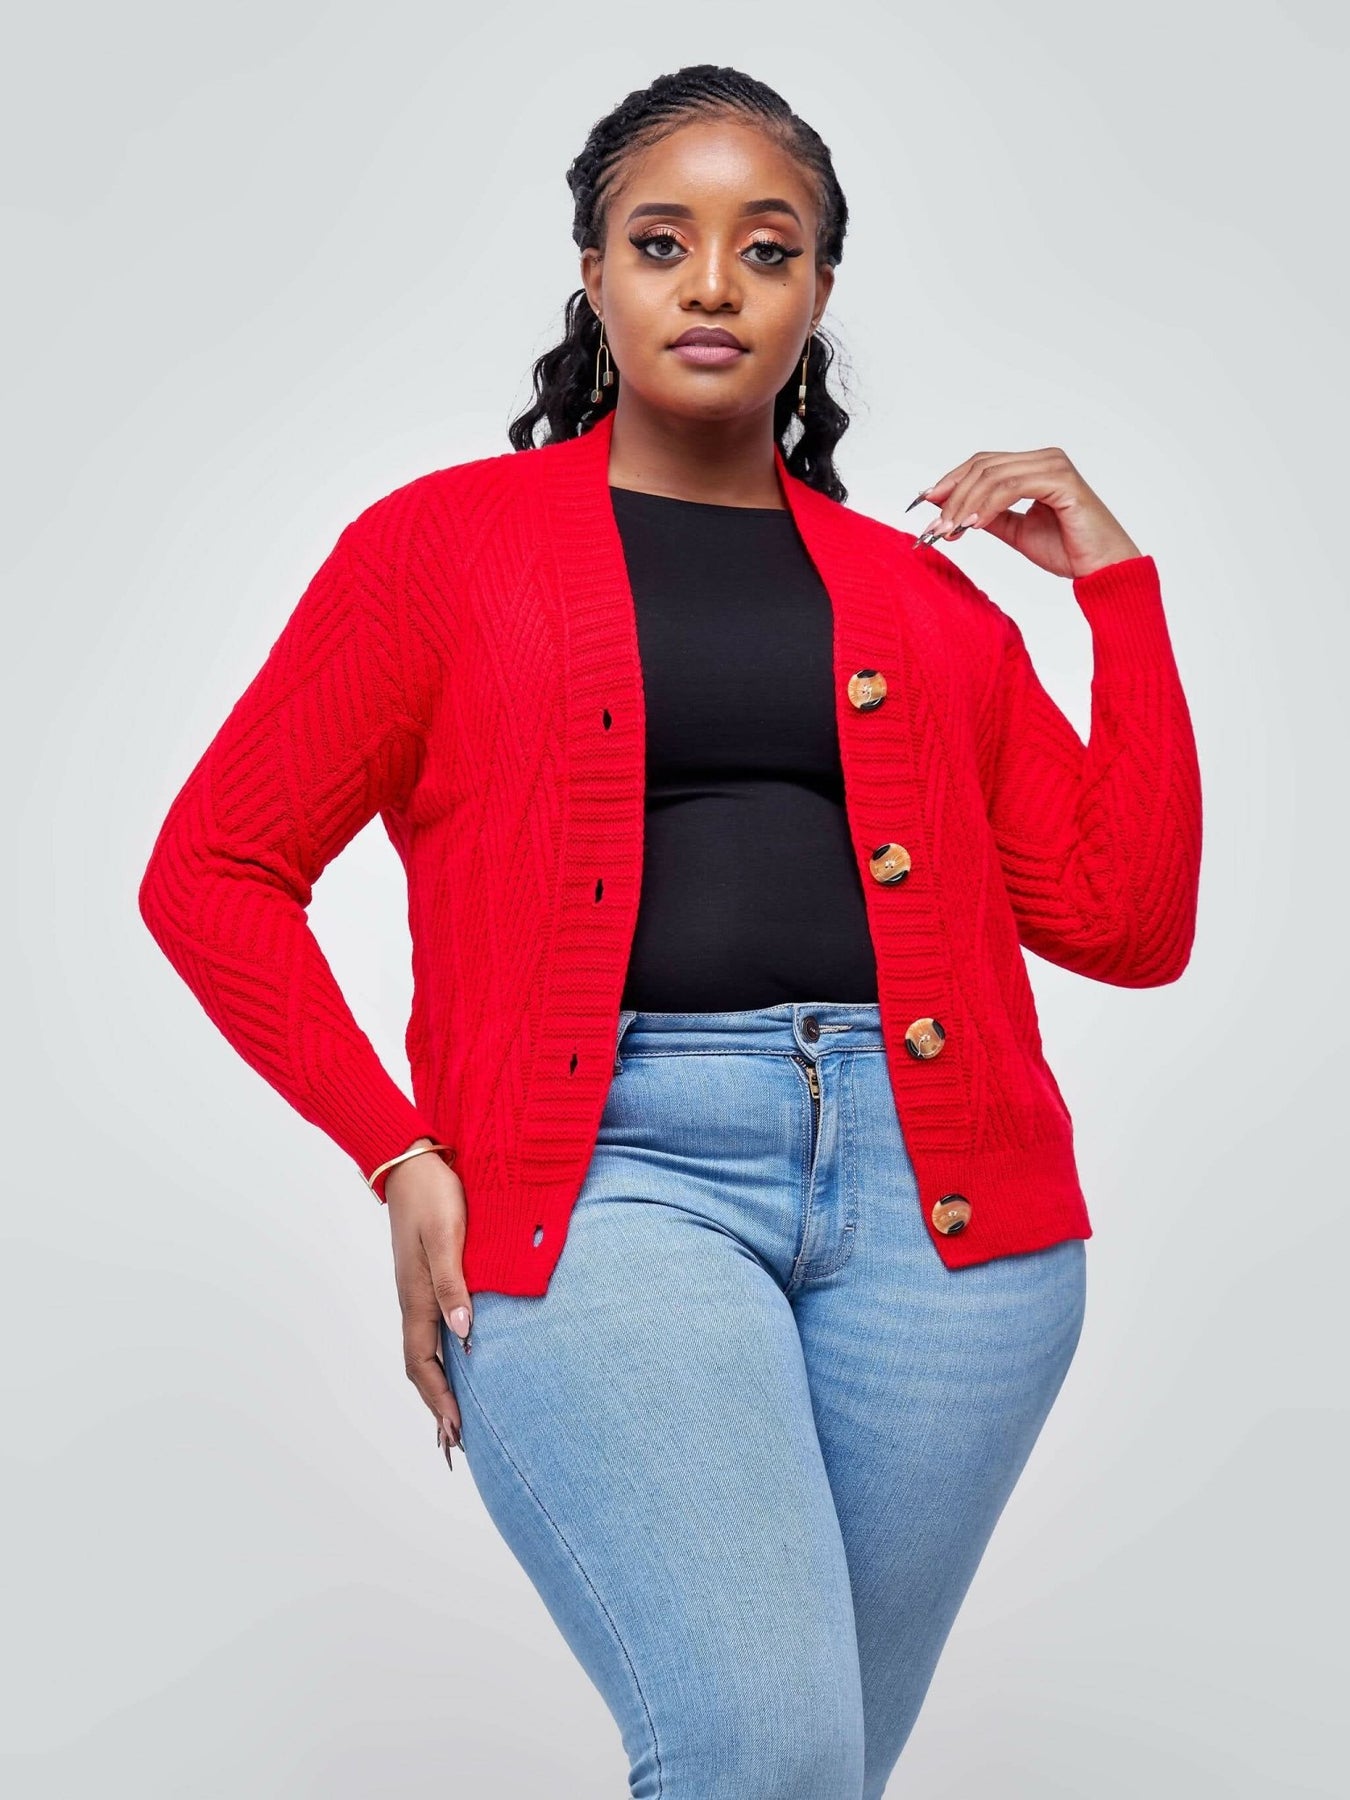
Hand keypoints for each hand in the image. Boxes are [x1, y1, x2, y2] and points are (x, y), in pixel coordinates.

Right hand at [385, 1138, 472, 1463]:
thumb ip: (453, 1284)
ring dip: (437, 1387)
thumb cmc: (434, 1196)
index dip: (440, 1400)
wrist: (412, 1164)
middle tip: (455, 1444)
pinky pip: (429, 1332)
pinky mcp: (423, 1279)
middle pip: (419, 1367)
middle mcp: (412, 1301)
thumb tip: (464, 1332)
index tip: (456, 1432)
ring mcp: (415, 1292)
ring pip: (423, 1352)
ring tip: (454, 1419)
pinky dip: (440, 1360)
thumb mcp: (447, 1236)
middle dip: (436, 1406)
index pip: (423, 1363)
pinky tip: (456, 1362)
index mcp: (415, 1297)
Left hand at [908, 447, 1142, 578]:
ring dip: (965, 504)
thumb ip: (987, 516)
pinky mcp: (1062, 481)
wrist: (1102, 569)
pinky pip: (1012, 487)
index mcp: (1034, 466)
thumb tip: (950, 509)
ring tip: (948, 531)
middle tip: (934, 526)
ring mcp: (1054, 466)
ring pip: (993, 475)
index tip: (925, 506)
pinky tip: (972, 525)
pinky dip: (987, 505)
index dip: (951, 482)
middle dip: (953, 496)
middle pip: (983, 466)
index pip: (982, 464)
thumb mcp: (1016, 531)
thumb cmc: (1068, 549)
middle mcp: (1045, 459)